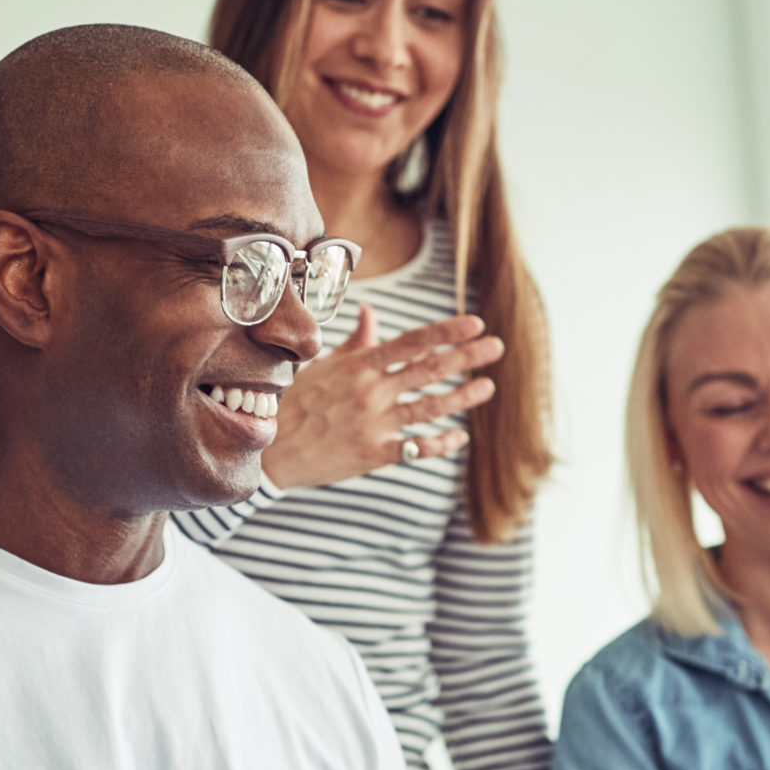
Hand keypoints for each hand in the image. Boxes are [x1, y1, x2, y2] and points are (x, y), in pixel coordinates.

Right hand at [260, 308, 502, 490]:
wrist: (272, 450)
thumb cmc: (298, 402)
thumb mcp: (324, 367)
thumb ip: (357, 343)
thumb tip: (374, 315)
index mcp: (359, 365)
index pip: (412, 342)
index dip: (446, 332)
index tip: (475, 323)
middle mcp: (370, 391)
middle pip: (429, 370)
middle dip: (467, 357)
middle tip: (496, 347)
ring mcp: (374, 424)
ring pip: (430, 407)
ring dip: (463, 397)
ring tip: (487, 387)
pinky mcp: (375, 454)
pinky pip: (418, 447)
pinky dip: (442, 442)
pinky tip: (461, 437)